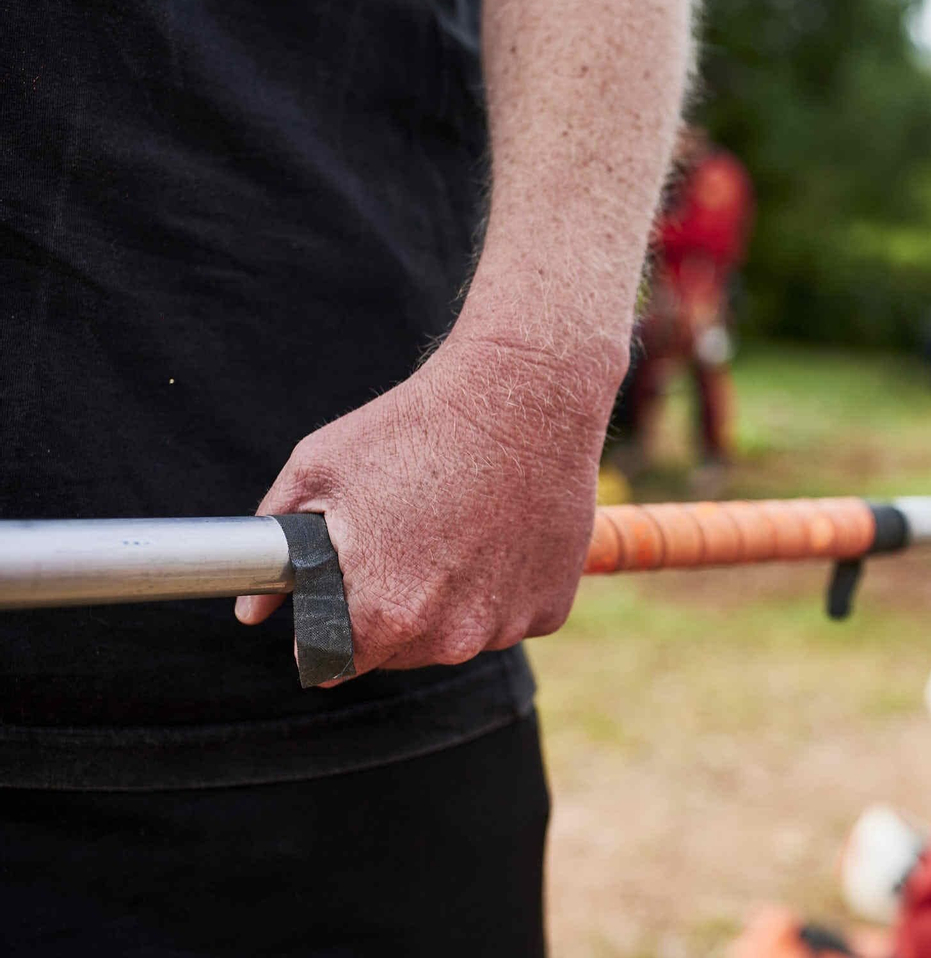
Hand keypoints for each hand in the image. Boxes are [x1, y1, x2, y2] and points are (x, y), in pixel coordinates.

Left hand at [235, 336, 617, 681]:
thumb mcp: (320, 469)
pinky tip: (497, 532)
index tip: (334, 600)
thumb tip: (252, 612)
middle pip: (399, 652)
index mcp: (385, 613)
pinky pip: (510, 614)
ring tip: (450, 530)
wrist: (525, 396)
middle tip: (399, 544)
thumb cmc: (416, 427)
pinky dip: (501, 586)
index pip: (334, 661)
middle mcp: (451, 636)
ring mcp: (508, 624)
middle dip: (388, 612)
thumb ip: (275, 543)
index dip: (323, 631)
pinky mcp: (551, 608)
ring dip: (448, 602)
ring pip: (458, 635)